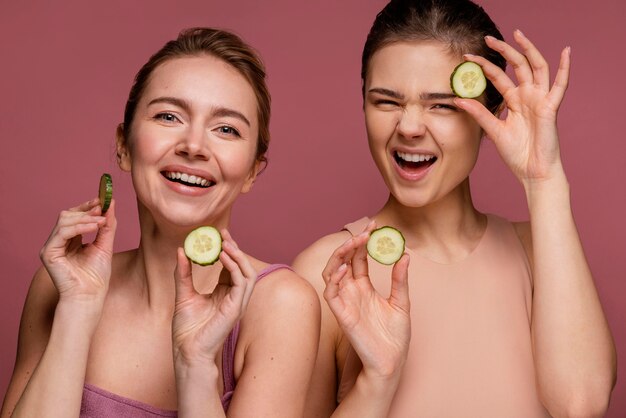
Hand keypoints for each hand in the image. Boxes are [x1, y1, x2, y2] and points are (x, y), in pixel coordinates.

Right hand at [39, 198, 116, 304]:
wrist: (90, 295)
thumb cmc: (96, 276)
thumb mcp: (105, 245)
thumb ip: (107, 225)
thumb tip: (111, 203)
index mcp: (70, 240)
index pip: (75, 216)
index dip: (87, 206)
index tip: (102, 200)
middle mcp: (59, 241)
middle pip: (67, 215)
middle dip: (86, 210)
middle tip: (102, 208)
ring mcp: (52, 246)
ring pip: (64, 220)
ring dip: (85, 218)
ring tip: (101, 222)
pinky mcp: (48, 253)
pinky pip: (62, 232)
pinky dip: (79, 227)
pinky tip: (93, 227)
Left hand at [172, 229, 256, 365]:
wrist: (187, 351)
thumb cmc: (187, 329)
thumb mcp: (183, 294)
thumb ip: (183, 273)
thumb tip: (180, 251)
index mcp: (224, 294)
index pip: (230, 267)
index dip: (227, 250)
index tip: (218, 234)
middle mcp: (234, 297)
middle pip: (242, 267)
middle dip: (235, 249)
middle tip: (223, 234)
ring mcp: (237, 303)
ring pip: (248, 273)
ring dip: (239, 256)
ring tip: (225, 243)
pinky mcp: (236, 308)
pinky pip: (241, 283)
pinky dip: (234, 267)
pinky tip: (223, 257)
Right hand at [323, 221, 410, 378]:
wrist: (391, 362)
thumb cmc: (395, 336)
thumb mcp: (402, 302)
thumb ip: (400, 279)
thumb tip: (405, 254)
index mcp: (364, 287)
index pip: (359, 257)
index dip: (364, 241)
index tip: (375, 224)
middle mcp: (352, 291)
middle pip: (343, 260)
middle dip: (352, 243)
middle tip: (366, 231)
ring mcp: (345, 301)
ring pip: (332, 272)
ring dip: (340, 256)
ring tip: (354, 242)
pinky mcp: (341, 314)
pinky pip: (331, 293)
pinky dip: (334, 279)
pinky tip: (345, 268)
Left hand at [455, 30, 570, 184]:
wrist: (531, 172)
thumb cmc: (516, 153)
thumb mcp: (492, 130)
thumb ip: (478, 113)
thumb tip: (458, 98)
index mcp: (514, 101)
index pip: (498, 76)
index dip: (484, 66)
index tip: (467, 58)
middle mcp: (527, 96)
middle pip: (517, 65)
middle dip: (504, 50)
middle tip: (488, 38)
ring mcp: (540, 100)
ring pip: (537, 67)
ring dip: (528, 49)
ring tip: (518, 34)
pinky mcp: (550, 108)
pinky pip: (560, 85)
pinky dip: (565, 68)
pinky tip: (566, 52)